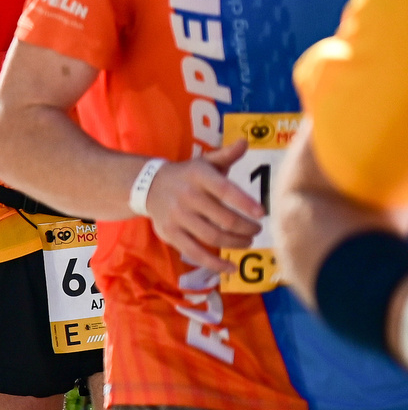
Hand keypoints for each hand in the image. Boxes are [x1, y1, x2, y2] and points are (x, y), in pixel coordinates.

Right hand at [147, 141, 263, 270]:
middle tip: (257, 230)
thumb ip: (226, 155)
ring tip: (248, 242)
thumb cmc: (187, 175)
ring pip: (213, 237)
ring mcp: (177, 217)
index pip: (226, 191)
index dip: (245, 204)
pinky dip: (215, 263)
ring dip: (236, 243)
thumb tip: (245, 142)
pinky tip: (231, 267)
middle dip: (247, 228)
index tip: (262, 214)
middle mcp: (187, 196)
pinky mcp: (170, 234)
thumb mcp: (205, 162)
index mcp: (199, 176)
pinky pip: (195, 253)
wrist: (148, 186)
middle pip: (224, 219)